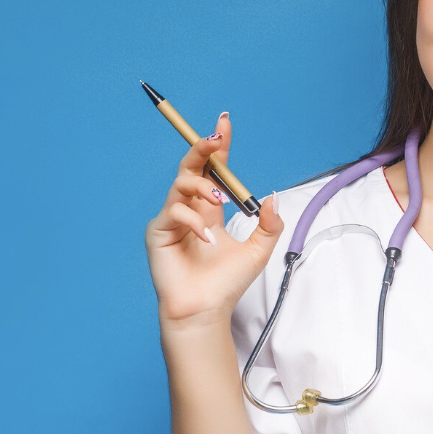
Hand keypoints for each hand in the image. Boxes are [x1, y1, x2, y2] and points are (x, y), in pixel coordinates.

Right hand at [144, 112, 283, 326]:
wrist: (206, 310)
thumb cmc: (226, 284)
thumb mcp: (258, 251)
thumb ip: (269, 225)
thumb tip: (273, 197)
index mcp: (210, 210)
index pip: (213, 170)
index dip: (218, 147)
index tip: (224, 123)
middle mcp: (190, 210)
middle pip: (192, 168)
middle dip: (202, 149)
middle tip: (215, 139)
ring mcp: (172, 219)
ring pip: (182, 184)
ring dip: (203, 187)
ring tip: (220, 203)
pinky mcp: (159, 231)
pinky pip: (174, 212)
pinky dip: (194, 222)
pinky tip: (207, 240)